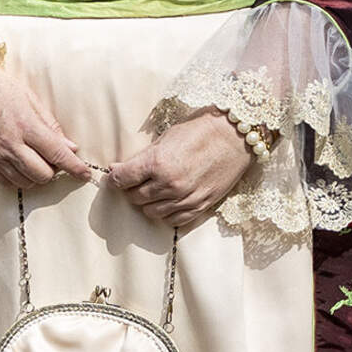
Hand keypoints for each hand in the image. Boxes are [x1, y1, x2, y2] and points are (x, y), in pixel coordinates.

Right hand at [0, 60, 96, 190]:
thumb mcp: (29, 98)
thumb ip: (50, 125)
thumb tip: (70, 147)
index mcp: (26, 125)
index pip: (58, 155)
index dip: (75, 167)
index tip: (84, 173)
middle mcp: (10, 144)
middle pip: (42, 175)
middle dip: (53, 170)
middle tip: (52, 158)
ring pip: (25, 182)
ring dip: (35, 175)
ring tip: (34, 159)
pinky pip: (5, 182)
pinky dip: (17, 178)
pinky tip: (18, 164)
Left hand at [105, 111, 254, 232]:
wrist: (234, 137)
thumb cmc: (200, 131)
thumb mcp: (166, 138)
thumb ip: (143, 157)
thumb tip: (119, 169)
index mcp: (157, 163)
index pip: (122, 179)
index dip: (116, 176)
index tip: (117, 174)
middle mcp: (168, 184)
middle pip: (134, 197)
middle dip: (131, 189)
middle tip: (136, 180)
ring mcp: (184, 198)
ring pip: (150, 212)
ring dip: (147, 202)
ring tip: (153, 190)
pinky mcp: (199, 207)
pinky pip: (172, 220)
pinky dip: (166, 213)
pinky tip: (168, 201)